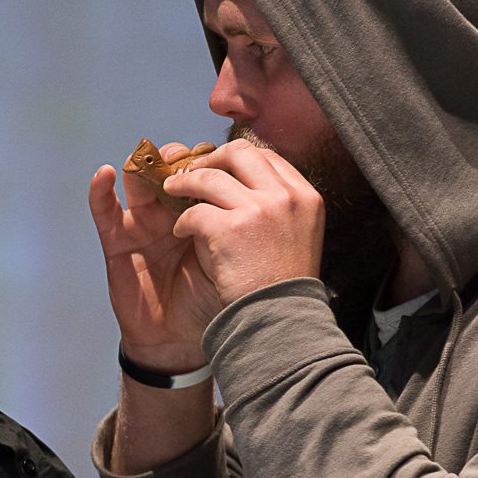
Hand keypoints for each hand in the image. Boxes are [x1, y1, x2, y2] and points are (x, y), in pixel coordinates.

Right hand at [87, 143, 224, 372]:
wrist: (182, 342)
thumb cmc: (211, 300)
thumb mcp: (233, 258)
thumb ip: (238, 226)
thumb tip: (259, 189)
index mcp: (204, 210)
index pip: (205, 169)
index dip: (213, 159)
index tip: (228, 161)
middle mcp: (171, 209)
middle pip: (171, 166)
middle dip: (182, 157)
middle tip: (195, 163)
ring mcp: (142, 221)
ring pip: (138, 179)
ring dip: (147, 166)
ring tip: (158, 164)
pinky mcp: (117, 239)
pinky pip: (103, 210)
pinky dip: (99, 190)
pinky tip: (104, 174)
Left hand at [161, 139, 323, 312]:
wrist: (280, 324)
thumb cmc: (283, 289)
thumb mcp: (298, 237)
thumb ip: (281, 208)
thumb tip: (251, 186)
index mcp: (306, 197)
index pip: (269, 157)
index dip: (239, 160)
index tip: (220, 169)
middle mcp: (287, 197)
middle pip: (241, 153)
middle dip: (211, 158)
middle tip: (192, 171)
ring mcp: (261, 210)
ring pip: (211, 176)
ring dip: (185, 182)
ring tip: (171, 192)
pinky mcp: (232, 229)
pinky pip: (194, 210)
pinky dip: (182, 220)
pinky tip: (180, 231)